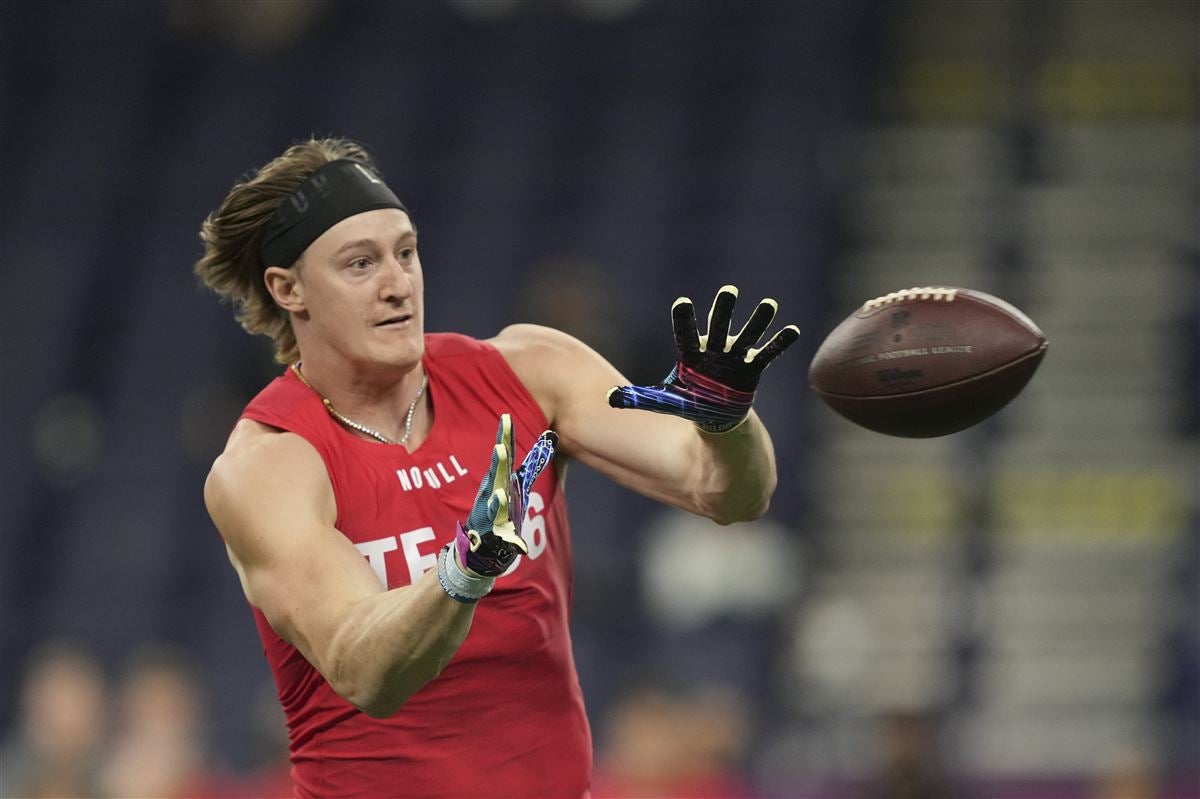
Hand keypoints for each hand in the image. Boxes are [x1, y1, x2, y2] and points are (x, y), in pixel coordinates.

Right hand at [455, 414, 557, 576]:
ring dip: (498, 478)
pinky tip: (501, 498)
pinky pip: (497, 520)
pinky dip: (498, 509)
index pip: (504, 455)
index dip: (505, 436)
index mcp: (500, 480)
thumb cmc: (501, 511)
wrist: (480, 547)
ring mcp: (491, 509)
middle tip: (502, 429)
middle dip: (501, 449)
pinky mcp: (492, 529)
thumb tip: (550, 438)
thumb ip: (534, 463)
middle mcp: (493, 490)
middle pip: (499, 468)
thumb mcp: (518, 486)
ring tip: (500, 455)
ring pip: (496, 491)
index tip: (506, 416)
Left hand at [607, 285, 799, 431]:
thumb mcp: (665, 401)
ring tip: (769, 305)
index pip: (685, 335)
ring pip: (747, 336)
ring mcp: (735, 359)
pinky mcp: (752, 369)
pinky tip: (791, 330)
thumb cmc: (690, 402)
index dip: (684, 320)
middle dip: (724, 310)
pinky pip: (768, 354)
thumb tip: (609, 399)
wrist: (715, 415)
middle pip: (719, 327)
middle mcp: (714, 351)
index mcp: (692, 356)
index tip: (681, 303)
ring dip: (758, 322)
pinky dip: (779, 343)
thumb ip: (640, 398)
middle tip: (729, 290)